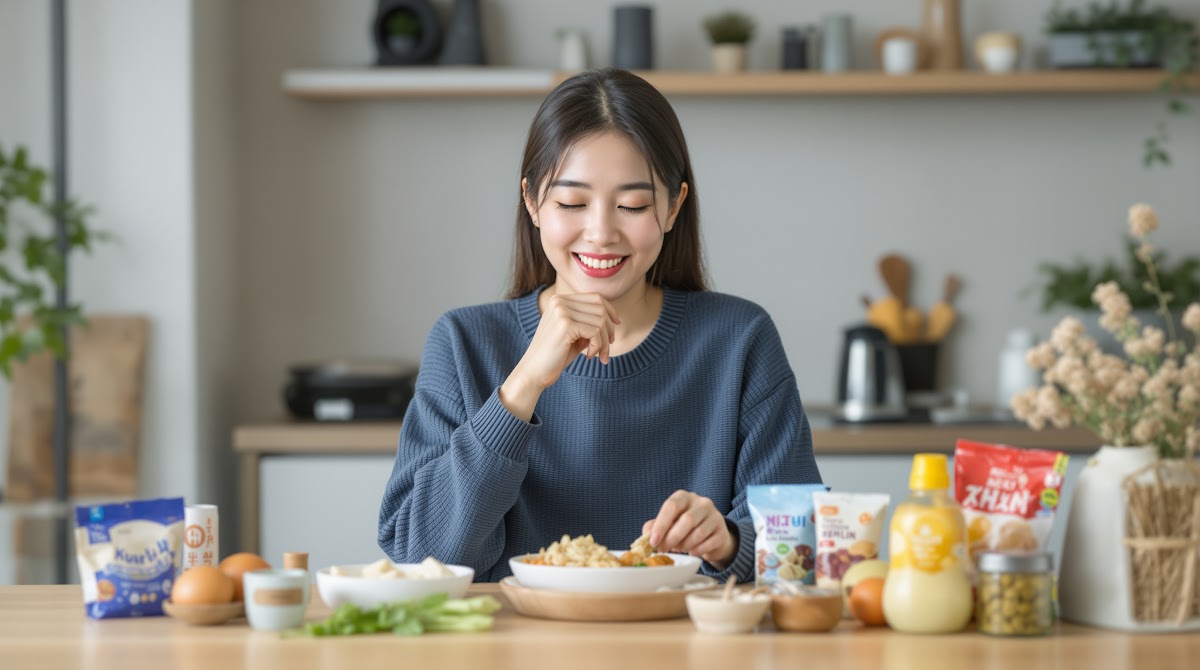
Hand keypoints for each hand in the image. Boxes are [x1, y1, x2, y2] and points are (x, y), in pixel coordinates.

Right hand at [500, 292, 620, 420]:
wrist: (534, 372)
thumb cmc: (555, 356)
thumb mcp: (575, 335)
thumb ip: (589, 323)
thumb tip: (613, 318)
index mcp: (559, 300)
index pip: (596, 297)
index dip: (610, 310)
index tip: (617, 324)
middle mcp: (559, 301)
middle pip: (601, 309)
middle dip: (609, 330)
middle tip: (606, 349)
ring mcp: (562, 311)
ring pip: (600, 321)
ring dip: (604, 342)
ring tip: (599, 356)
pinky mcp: (565, 325)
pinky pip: (595, 332)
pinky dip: (598, 346)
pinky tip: (589, 356)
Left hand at [642, 490, 736, 567]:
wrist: (711, 536)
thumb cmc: (685, 527)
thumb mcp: (669, 523)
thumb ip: (656, 526)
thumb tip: (646, 534)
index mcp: (684, 497)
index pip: (671, 506)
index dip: (661, 525)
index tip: (653, 541)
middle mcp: (702, 503)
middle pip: (687, 520)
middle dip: (672, 538)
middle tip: (663, 549)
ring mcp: (715, 516)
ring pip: (698, 533)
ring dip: (684, 545)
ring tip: (679, 548)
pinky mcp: (722, 531)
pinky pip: (709, 543)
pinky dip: (697, 550)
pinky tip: (692, 552)